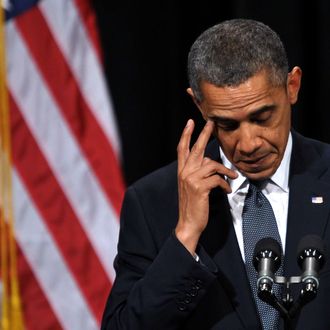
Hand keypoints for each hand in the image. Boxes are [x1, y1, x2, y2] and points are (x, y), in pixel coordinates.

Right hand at [175, 119, 237, 254]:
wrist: (188, 223)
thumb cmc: (193, 204)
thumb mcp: (192, 186)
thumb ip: (198, 172)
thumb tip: (211, 162)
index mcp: (182, 171)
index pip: (182, 148)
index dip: (186, 135)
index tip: (190, 122)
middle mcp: (184, 172)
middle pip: (196, 149)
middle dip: (204, 134)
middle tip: (211, 122)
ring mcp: (191, 179)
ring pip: (212, 165)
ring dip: (225, 171)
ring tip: (232, 178)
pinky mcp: (199, 187)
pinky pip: (217, 179)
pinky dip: (225, 184)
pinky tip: (227, 190)